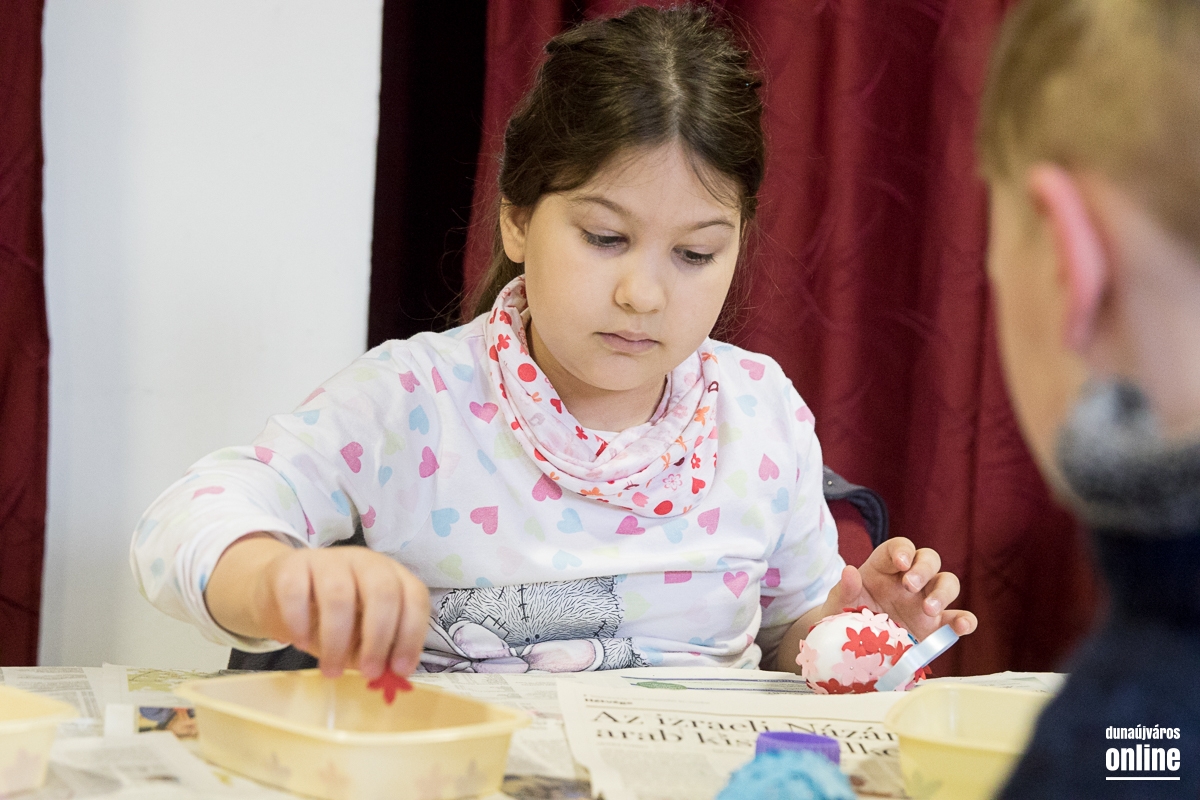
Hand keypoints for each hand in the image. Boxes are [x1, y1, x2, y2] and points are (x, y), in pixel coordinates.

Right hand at [206, 534, 430, 678]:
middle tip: (369, 672)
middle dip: (378, 637)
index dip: (411, 634)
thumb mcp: (361, 634)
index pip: (414, 596)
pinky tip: (301, 643)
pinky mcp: (292, 566)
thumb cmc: (332, 615)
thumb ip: (378, 649)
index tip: (400, 669)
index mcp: (391, 575)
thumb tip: (390, 673)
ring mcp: (328, 560)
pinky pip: (296, 592)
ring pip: (339, 594)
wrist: (280, 588)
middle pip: (382, 591)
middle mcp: (364, 562)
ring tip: (331, 671)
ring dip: (337, 640)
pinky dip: (300, 623)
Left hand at [817, 538, 976, 641]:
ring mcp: (925, 601)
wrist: (851, 647)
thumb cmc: (845, 617)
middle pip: (929, 559)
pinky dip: (965, 621)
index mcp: (884, 567)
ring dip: (943, 592)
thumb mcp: (839, 604)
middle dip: (923, 569)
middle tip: (911, 585)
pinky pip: (958, 619)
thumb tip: (849, 572)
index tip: (901, 562)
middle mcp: (909, 579)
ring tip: (928, 608)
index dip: (903, 550)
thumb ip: (844, 589)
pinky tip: (962, 627)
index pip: (899, 547)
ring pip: (947, 583)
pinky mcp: (936, 626)